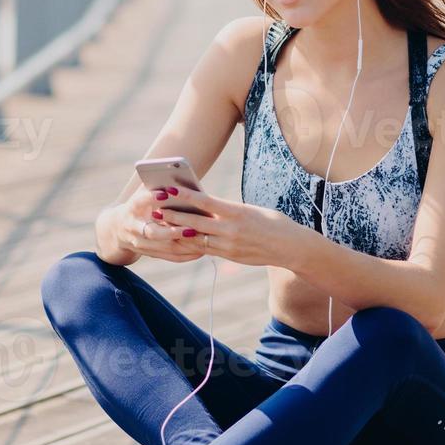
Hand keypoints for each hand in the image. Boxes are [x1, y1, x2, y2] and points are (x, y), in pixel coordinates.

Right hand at [105, 185, 207, 264]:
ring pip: (163, 248)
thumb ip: (154, 186)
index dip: (151, 198)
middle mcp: (133, 228)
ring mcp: (140, 244)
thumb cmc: (138, 205)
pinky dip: (185, 256)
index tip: (165, 193)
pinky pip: (169, 257)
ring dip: (183, 246)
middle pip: (152, 232)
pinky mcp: (149, 253)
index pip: (139, 202)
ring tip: (201, 240)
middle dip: (172, 231)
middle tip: (191, 228)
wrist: (117, 230)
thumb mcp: (141, 195)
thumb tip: (177, 178)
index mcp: (131, 208)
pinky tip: (200, 252)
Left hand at [149, 186, 296, 267]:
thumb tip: (206, 203)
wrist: (291, 247)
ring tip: (159, 224)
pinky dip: (189, 243)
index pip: (205, 201)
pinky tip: (177, 238)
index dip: (184, 195)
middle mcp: (230, 229)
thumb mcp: (250, 210)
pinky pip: (204, 249)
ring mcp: (229, 245)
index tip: (168, 188)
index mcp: (237, 212)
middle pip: (195, 221)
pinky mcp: (229, 255)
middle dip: (173, 215)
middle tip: (153, 208)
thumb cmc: (273, 222)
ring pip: (195, 238)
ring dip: (176, 231)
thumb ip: (228, 209)